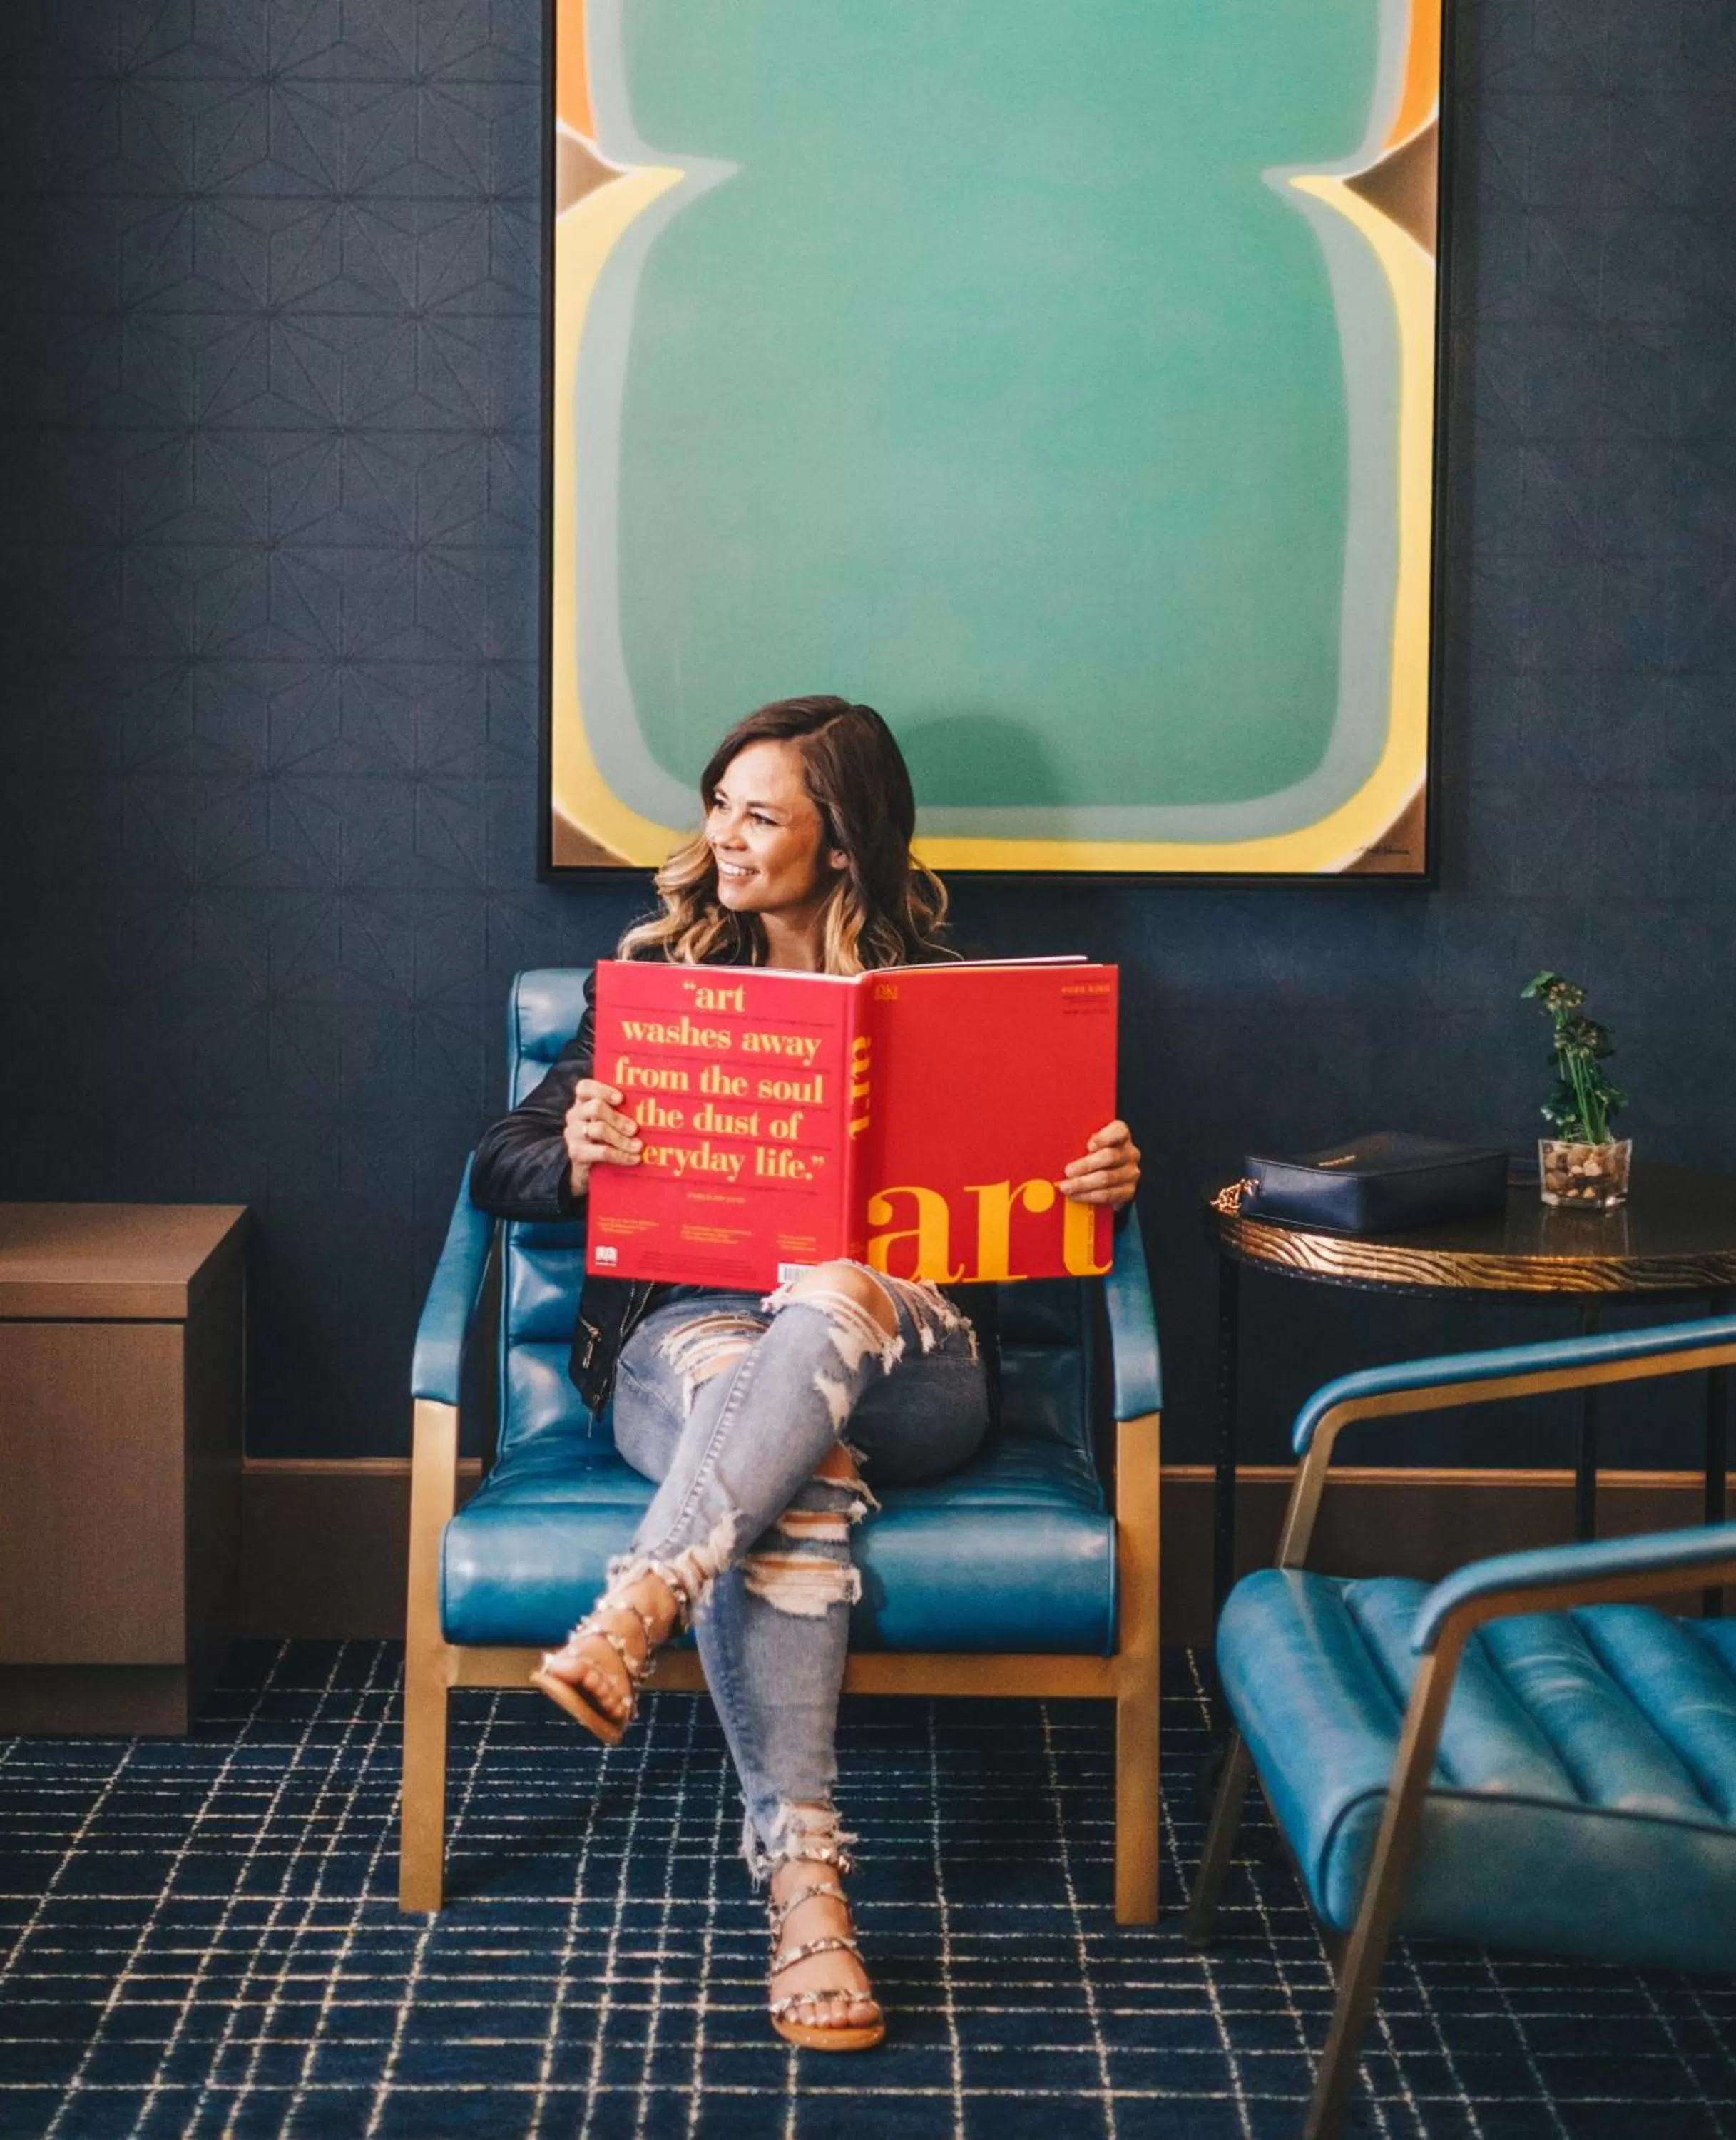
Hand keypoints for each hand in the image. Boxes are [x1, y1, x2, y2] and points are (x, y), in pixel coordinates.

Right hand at [564, 1079, 641, 1198]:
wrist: (588, 1168)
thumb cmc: (605, 1138)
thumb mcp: (610, 1122)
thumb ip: (622, 1112)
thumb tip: (651, 1110)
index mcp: (583, 1102)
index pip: (585, 1087)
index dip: (603, 1090)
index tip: (621, 1098)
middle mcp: (575, 1115)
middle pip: (595, 1108)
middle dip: (619, 1118)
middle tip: (635, 1129)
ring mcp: (573, 1134)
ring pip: (599, 1130)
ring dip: (622, 1139)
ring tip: (638, 1146)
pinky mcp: (576, 1153)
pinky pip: (602, 1152)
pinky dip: (621, 1156)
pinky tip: (634, 1158)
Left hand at [1061, 1120, 1139, 1208]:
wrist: (1107, 1179)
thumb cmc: (1093, 1156)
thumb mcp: (1088, 1144)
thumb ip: (1080, 1142)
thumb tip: (1058, 1148)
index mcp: (1121, 1136)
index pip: (1118, 1131)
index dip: (1104, 1137)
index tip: (1088, 1146)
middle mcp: (1129, 1153)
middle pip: (1109, 1157)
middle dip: (1085, 1165)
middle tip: (1068, 1171)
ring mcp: (1131, 1172)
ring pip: (1106, 1178)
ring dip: (1083, 1184)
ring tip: (1067, 1186)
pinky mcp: (1128, 1191)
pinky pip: (1108, 1195)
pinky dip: (1089, 1196)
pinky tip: (1076, 1195)